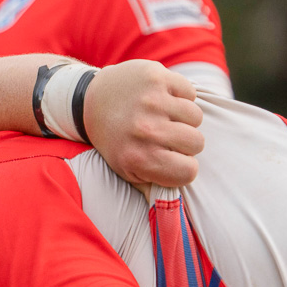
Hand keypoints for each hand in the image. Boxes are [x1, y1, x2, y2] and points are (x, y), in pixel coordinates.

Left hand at [81, 60, 204, 188]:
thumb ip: (151, 186)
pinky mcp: (155, 77)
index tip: (173, 159)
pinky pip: (190, 92)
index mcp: (138, 158)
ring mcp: (150, 102)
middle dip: (185, 141)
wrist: (89, 101)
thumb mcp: (126, 170)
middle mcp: (144, 131)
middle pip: (196, 143)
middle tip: (167, 135)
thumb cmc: (115, 140)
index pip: (189, 171)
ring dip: (184, 117)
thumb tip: (178, 209)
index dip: (184, 166)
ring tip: (164, 116)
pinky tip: (161, 98)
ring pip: (196, 116)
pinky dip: (181, 95)